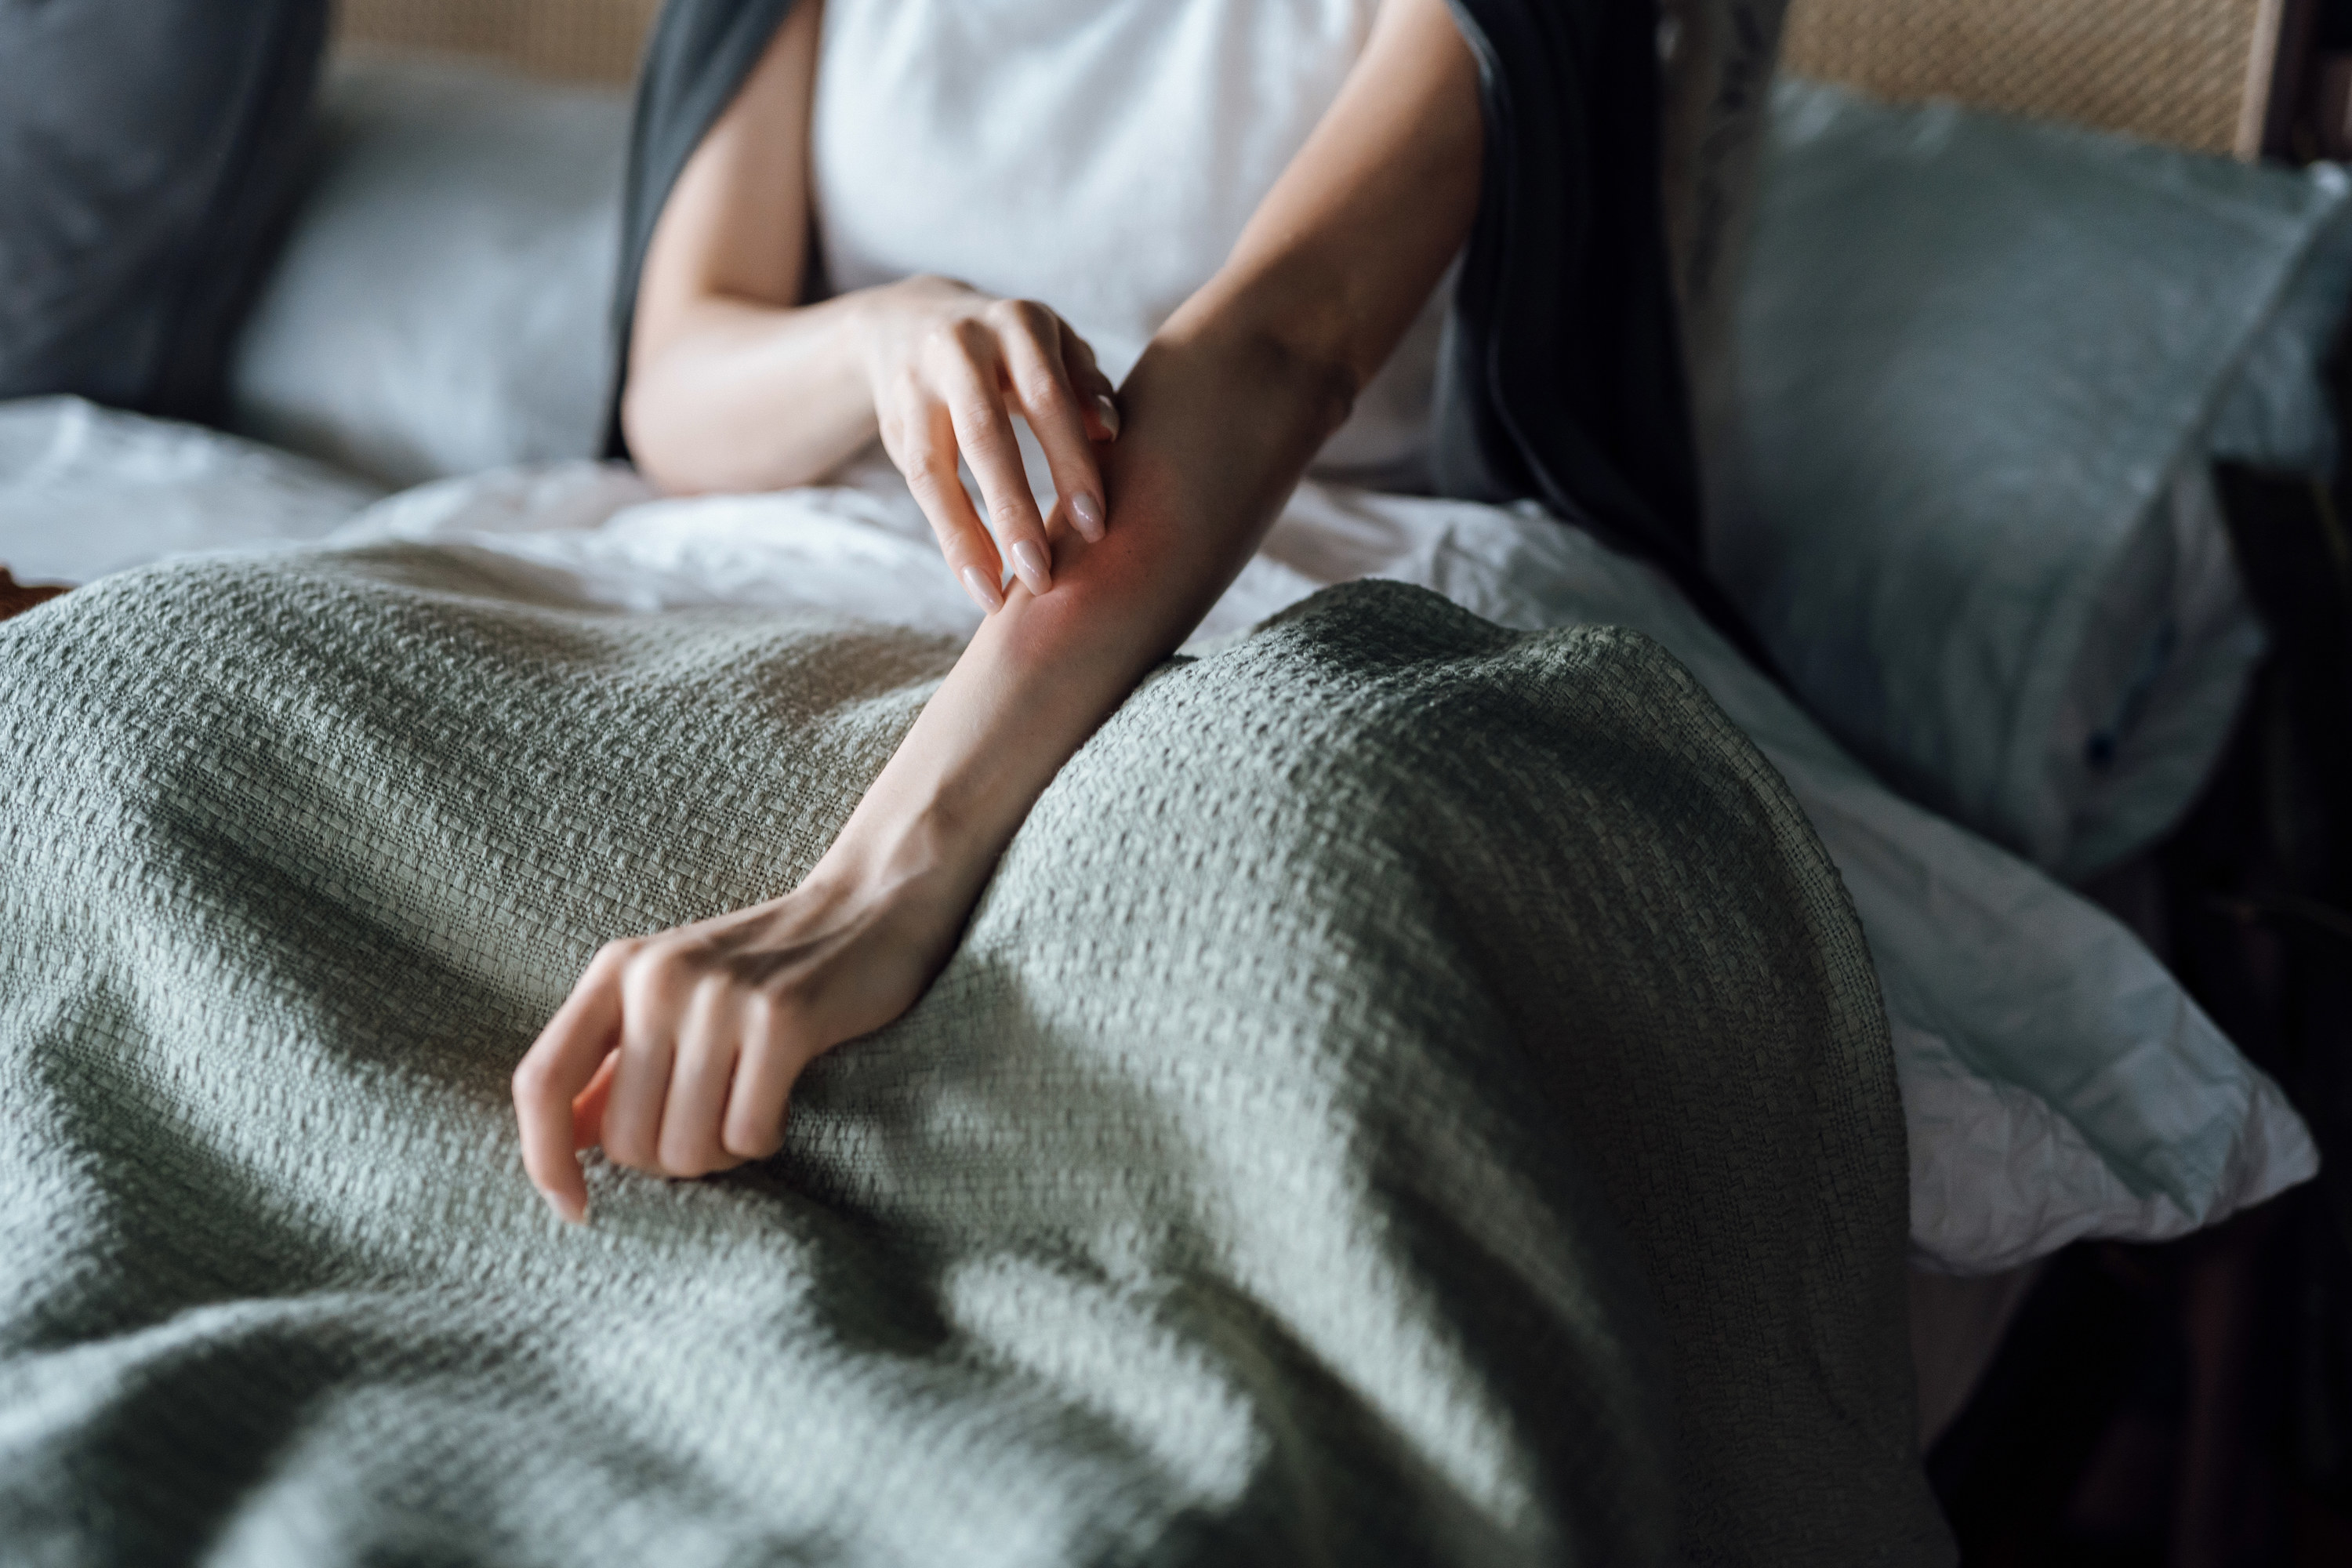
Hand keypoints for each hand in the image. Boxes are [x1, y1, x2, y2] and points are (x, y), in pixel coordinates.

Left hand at [512, 855, 970, 1223]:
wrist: (872, 902)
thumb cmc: (768, 966)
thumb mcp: (673, 996)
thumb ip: (615, 1063)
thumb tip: (566, 1142)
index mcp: (617, 970)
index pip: (542, 1081)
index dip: (544, 1159)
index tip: (575, 1207)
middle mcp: (658, 978)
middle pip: (624, 1139)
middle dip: (669, 1159)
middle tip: (711, 1126)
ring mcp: (721, 996)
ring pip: (686, 1148)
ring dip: (722, 1155)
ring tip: (747, 1110)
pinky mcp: (784, 1018)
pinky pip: (747, 1135)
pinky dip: (763, 1140)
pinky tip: (781, 1102)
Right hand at [859, 276, 1120, 611]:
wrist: (908, 321)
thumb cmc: (1014, 351)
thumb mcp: (1055, 350)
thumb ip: (1085, 386)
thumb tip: (1111, 433)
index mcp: (1018, 324)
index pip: (1048, 400)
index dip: (1071, 464)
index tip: (1095, 528)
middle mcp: (960, 346)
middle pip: (985, 436)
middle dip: (1014, 511)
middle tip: (1042, 579)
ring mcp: (916, 383)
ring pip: (936, 468)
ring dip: (967, 538)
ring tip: (998, 597)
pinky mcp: (892, 420)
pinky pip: (920, 486)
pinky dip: (950, 537)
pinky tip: (978, 579)